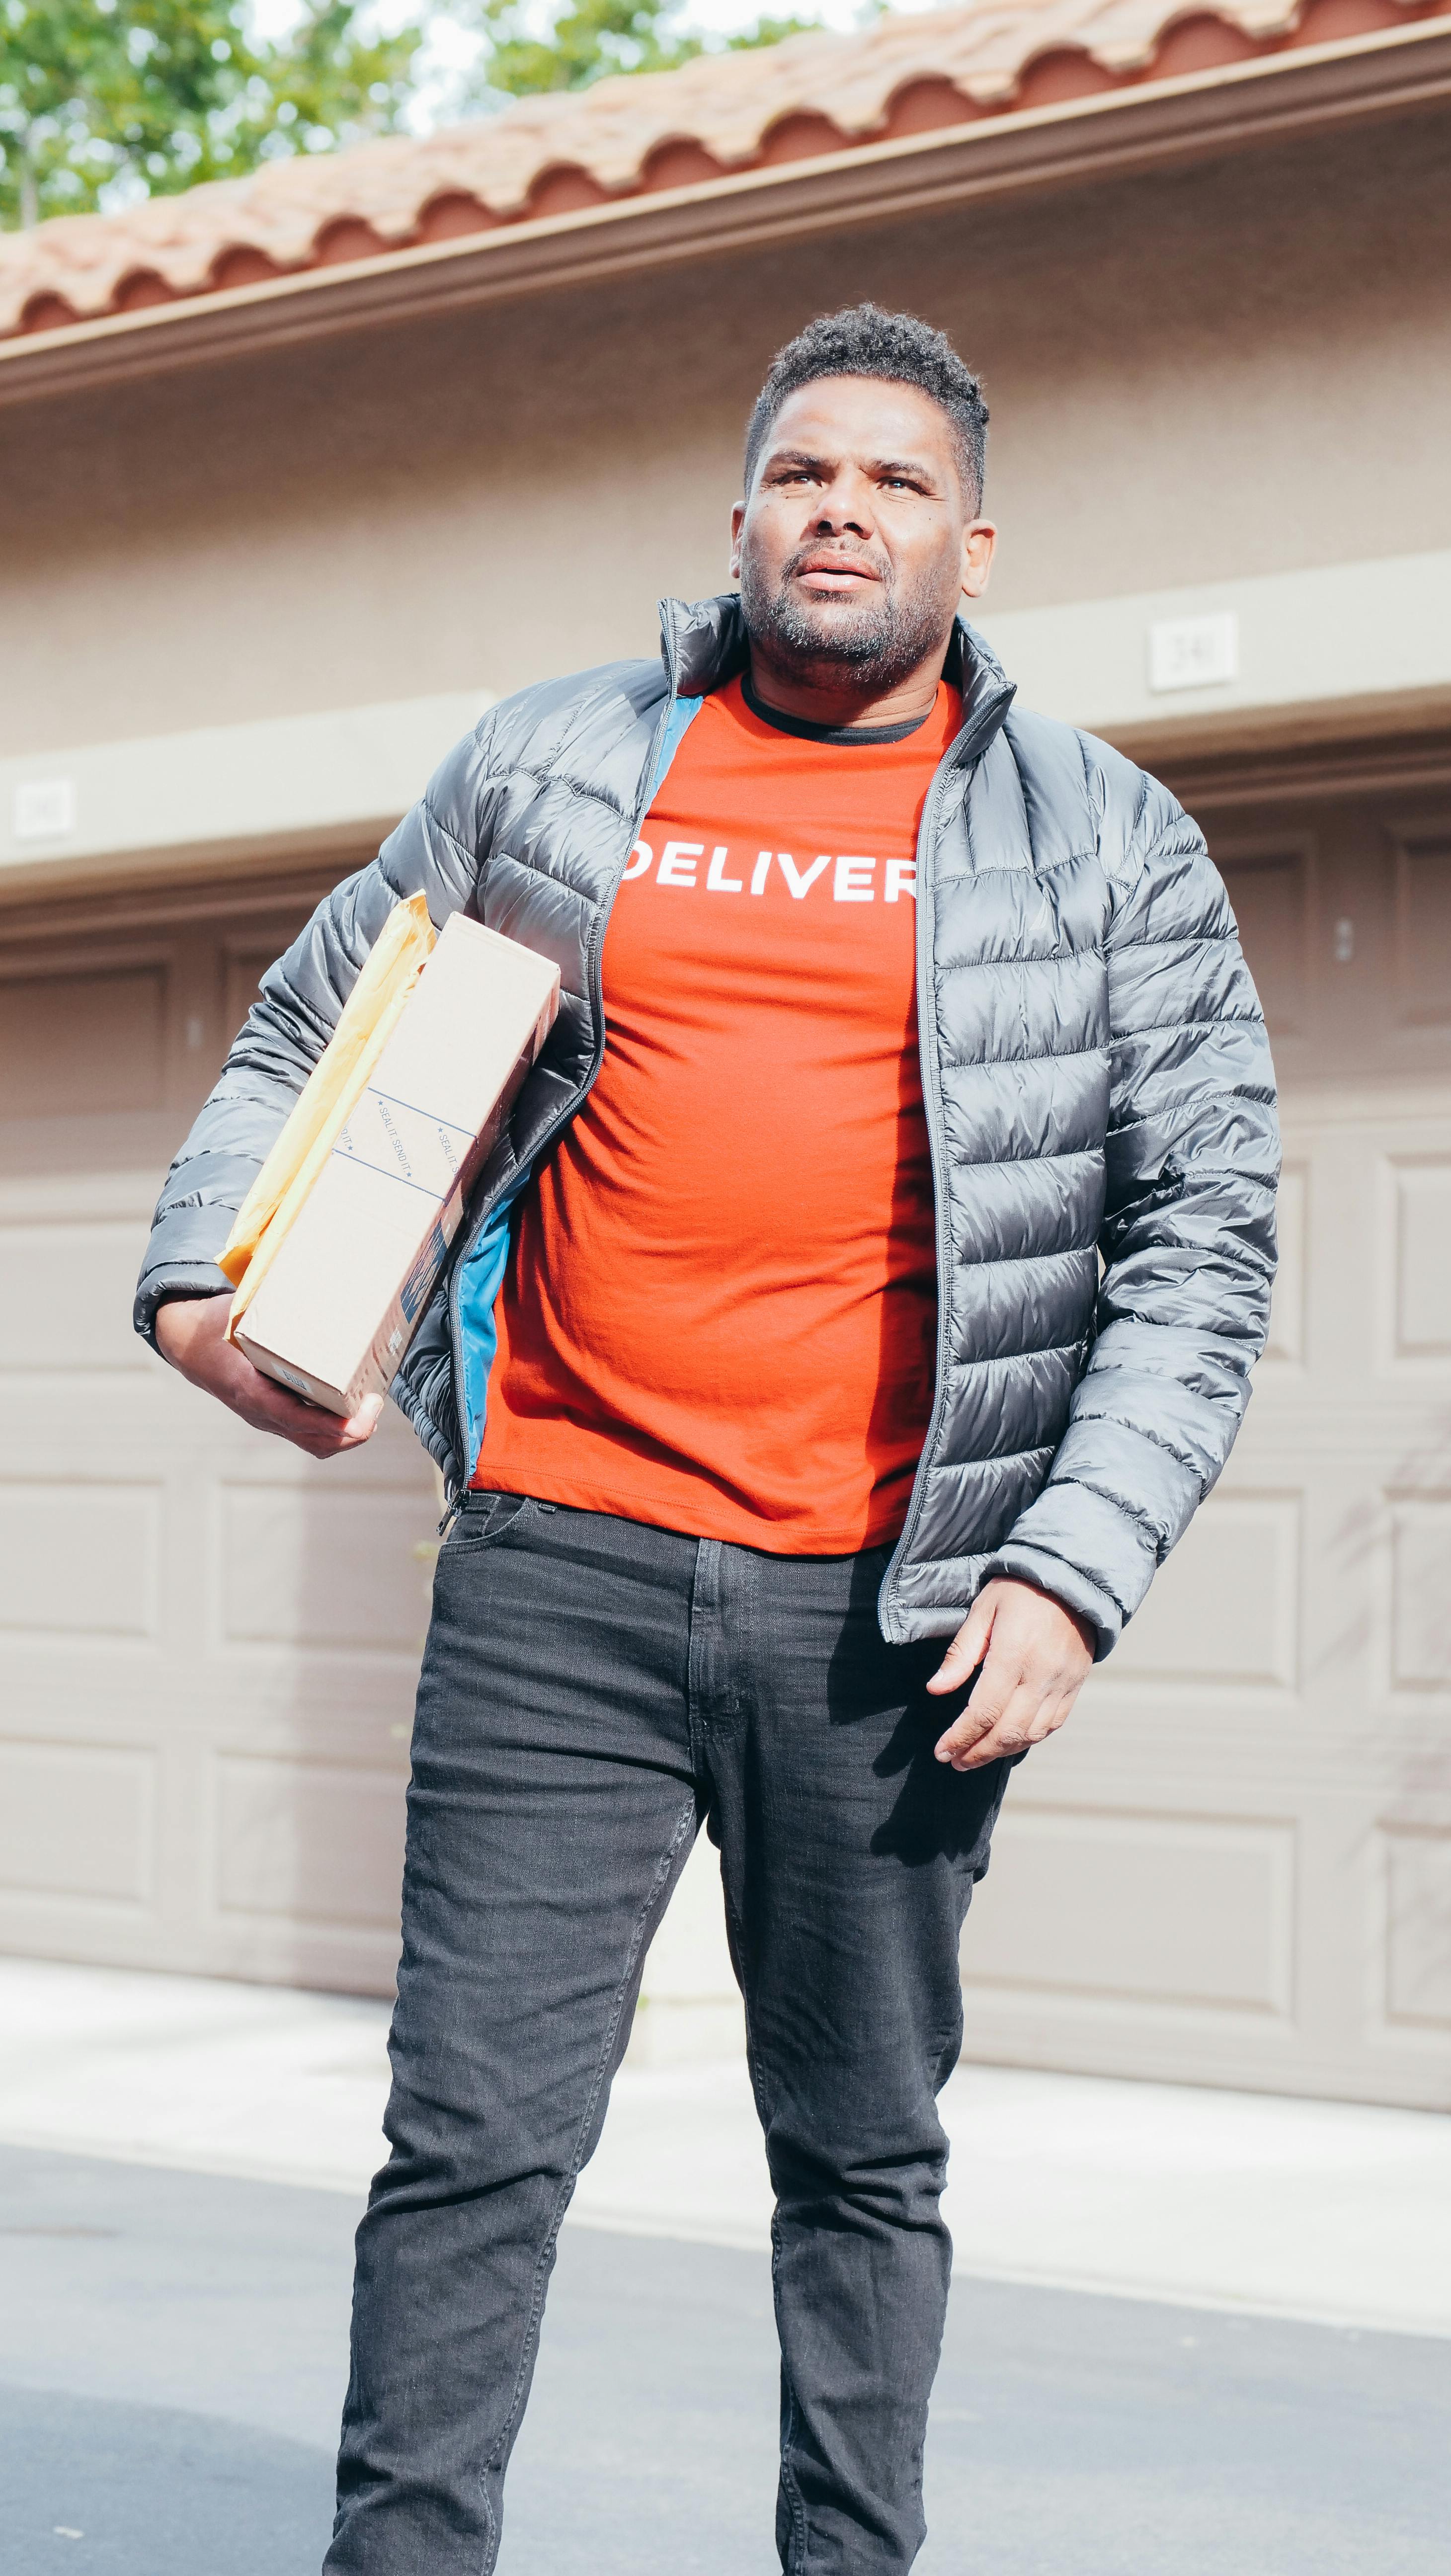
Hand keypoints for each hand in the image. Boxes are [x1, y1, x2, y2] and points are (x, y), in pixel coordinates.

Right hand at [155, 1293, 383, 1459]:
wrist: (190, 1346)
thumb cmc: (218, 1325)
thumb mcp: (238, 1310)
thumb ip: (269, 1303)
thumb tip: (312, 1277)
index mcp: (249, 1388)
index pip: (294, 1417)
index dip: (330, 1424)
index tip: (361, 1419)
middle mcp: (260, 1412)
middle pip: (314, 1441)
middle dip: (352, 1432)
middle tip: (376, 1404)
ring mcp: (268, 1419)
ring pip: (315, 1444)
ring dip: (347, 1435)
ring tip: (371, 1409)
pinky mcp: (275, 1418)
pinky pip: (309, 1436)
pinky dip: (335, 1430)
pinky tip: (355, 1409)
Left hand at [926, 1578, 1094, 1770]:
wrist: (1072, 1579)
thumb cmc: (1019, 1590)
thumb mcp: (982, 1610)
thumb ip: (960, 1653)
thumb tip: (936, 1689)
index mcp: (1014, 1654)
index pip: (984, 1711)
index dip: (961, 1737)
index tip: (942, 1751)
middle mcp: (1041, 1674)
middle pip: (1008, 1731)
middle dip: (978, 1752)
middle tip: (956, 1761)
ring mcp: (1062, 1683)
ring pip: (1031, 1734)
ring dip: (1001, 1752)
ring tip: (976, 1756)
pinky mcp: (1075, 1685)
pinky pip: (1052, 1724)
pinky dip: (1028, 1739)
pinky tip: (1008, 1741)